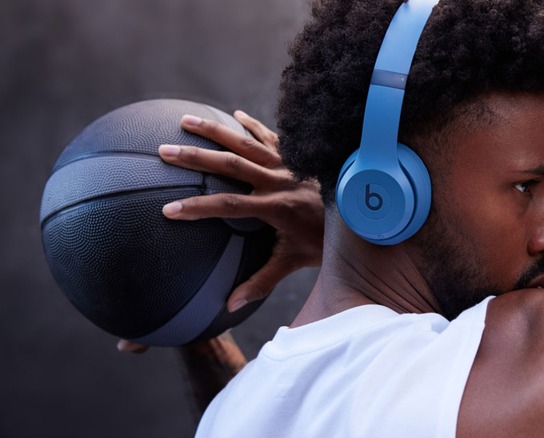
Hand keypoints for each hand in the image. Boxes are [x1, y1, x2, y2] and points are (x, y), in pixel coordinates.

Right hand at [117, 110, 323, 353]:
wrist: (362, 213)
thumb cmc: (325, 242)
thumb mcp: (293, 262)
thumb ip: (261, 282)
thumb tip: (229, 306)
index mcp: (276, 207)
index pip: (228, 206)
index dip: (198, 208)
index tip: (167, 210)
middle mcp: (280, 180)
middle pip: (231, 165)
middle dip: (195, 158)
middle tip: (163, 151)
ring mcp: (289, 164)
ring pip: (246, 142)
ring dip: (215, 131)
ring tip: (185, 120)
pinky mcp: (297, 155)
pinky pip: (272, 136)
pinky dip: (253, 125)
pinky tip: (235, 115)